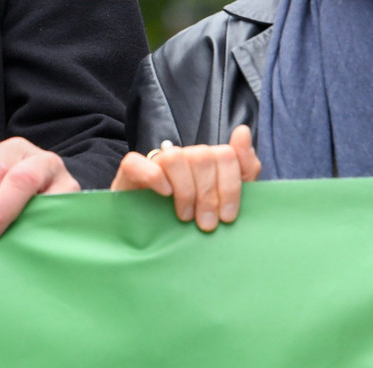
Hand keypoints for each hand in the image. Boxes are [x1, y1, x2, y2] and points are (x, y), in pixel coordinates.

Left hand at [0, 137, 80, 245]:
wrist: (52, 192)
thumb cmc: (13, 193)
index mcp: (13, 150)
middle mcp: (40, 159)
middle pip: (18, 179)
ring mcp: (62, 178)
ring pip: (43, 198)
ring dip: (20, 222)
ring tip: (3, 244)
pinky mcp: (76, 200)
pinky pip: (57, 215)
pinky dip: (40, 231)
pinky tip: (26, 245)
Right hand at [111, 124, 260, 231]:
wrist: (151, 241)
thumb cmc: (193, 222)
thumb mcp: (225, 202)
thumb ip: (243, 168)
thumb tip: (243, 131)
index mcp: (206, 162)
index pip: (225, 155)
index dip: (230, 186)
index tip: (227, 216)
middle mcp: (182, 157)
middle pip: (203, 156)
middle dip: (208, 195)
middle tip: (205, 224)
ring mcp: (155, 163)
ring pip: (175, 158)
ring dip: (185, 191)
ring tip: (185, 216)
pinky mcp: (129, 173)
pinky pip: (137, 162)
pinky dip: (154, 177)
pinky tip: (164, 195)